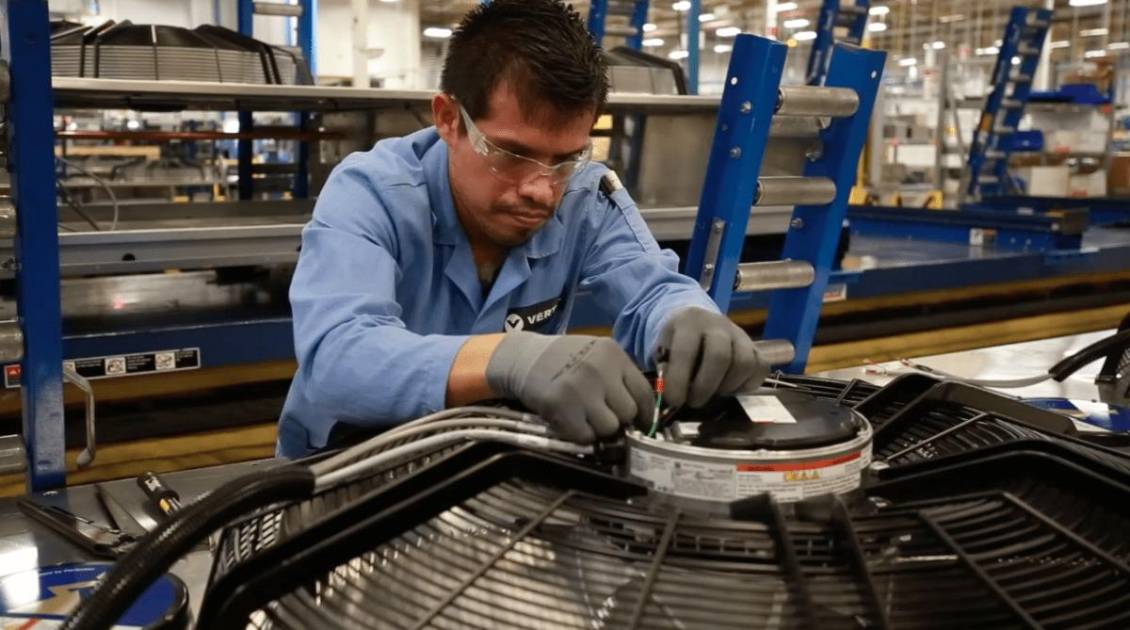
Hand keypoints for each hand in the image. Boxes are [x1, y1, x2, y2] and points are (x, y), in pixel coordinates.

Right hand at [486, 332, 652, 442]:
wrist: (523, 358)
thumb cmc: (564, 358)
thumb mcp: (596, 354)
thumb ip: (619, 377)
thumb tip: (642, 414)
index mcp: (613, 354)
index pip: (644, 392)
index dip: (645, 413)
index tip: (641, 424)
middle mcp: (599, 369)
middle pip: (628, 412)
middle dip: (618, 418)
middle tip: (604, 415)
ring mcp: (580, 389)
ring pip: (609, 427)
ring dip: (599, 429)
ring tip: (586, 417)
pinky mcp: (561, 407)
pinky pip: (585, 436)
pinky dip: (580, 435)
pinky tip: (572, 421)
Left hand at [655, 307, 767, 407]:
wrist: (697, 323)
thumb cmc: (676, 342)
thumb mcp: (662, 350)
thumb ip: (665, 371)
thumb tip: (670, 398)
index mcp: (689, 323)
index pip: (686, 351)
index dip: (679, 379)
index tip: (674, 400)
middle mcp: (718, 325)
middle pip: (720, 356)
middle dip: (705, 386)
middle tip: (694, 401)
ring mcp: (740, 335)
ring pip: (744, 363)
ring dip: (727, 387)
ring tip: (713, 393)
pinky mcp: (756, 347)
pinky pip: (761, 368)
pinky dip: (747, 385)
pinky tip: (730, 389)